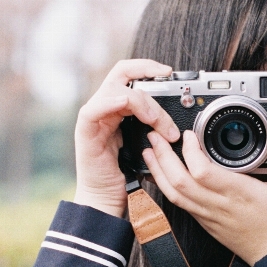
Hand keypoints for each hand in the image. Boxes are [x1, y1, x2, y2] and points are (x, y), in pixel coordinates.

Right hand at [73, 59, 180, 216]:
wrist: (106, 198)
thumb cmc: (125, 174)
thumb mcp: (148, 144)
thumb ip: (156, 127)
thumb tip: (180, 121)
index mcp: (118, 107)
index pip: (129, 74)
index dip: (147, 67)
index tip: (170, 73)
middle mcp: (104, 107)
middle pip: (123, 75)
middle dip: (150, 80)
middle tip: (170, 98)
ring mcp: (94, 117)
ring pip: (117, 91)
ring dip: (143, 103)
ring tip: (159, 124)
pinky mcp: (86, 130)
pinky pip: (95, 108)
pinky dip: (112, 103)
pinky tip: (126, 104)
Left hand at [142, 125, 266, 264]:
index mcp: (239, 193)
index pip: (202, 171)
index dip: (190, 151)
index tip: (189, 135)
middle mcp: (219, 205)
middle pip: (179, 181)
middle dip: (163, 157)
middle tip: (156, 136)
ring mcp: (209, 216)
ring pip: (174, 194)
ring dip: (158, 172)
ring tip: (150, 152)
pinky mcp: (206, 223)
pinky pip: (180, 204)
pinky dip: (166, 187)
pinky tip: (161, 175)